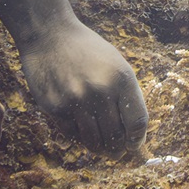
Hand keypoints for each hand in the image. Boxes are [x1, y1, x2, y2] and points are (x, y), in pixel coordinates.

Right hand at [18, 21, 148, 152]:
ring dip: (101, 150)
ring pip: (94, 142)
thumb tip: (133, 132)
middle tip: (118, 153)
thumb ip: (126, 95)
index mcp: (121, 79)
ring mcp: (76, 101)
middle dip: (119, 150)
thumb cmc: (88, 51)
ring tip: (103, 149)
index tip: (134, 145)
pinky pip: (73, 135)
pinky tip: (83, 134)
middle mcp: (100, 91)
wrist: (50, 35)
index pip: (137, 123)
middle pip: (116, 137)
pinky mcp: (55, 107)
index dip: (138, 140)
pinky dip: (80, 139)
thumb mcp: (116, 64)